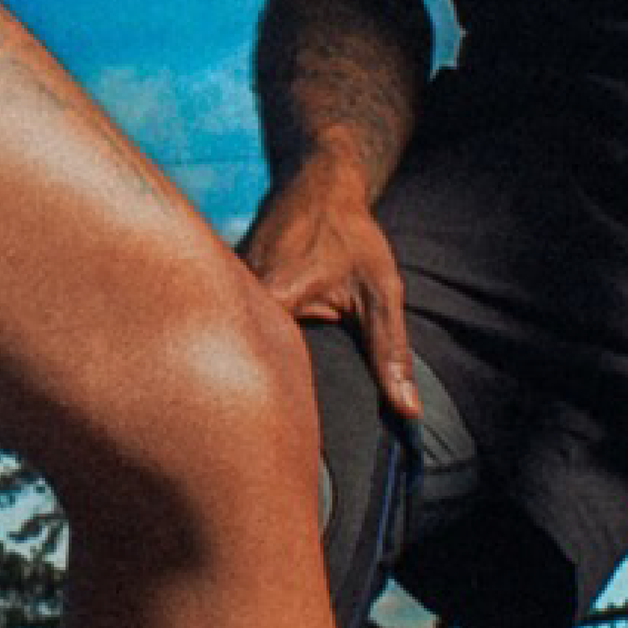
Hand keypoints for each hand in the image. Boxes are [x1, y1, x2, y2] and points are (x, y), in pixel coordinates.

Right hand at [242, 148, 422, 421]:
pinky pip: (221, 323)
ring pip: (222, 340)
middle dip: (246, 396)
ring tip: (231, 414)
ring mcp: (223, 285)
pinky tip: (229, 370)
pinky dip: (230, 344)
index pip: (261, 367)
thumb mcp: (380, 292)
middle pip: (233, 359)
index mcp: (273, 297)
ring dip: (233, 369)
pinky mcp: (220, 283)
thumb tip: (408, 409)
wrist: (320, 182)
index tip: (279, 445)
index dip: (271, 408)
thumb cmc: (352, 235)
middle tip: (252, 441)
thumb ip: (390, 352)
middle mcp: (237, 290)